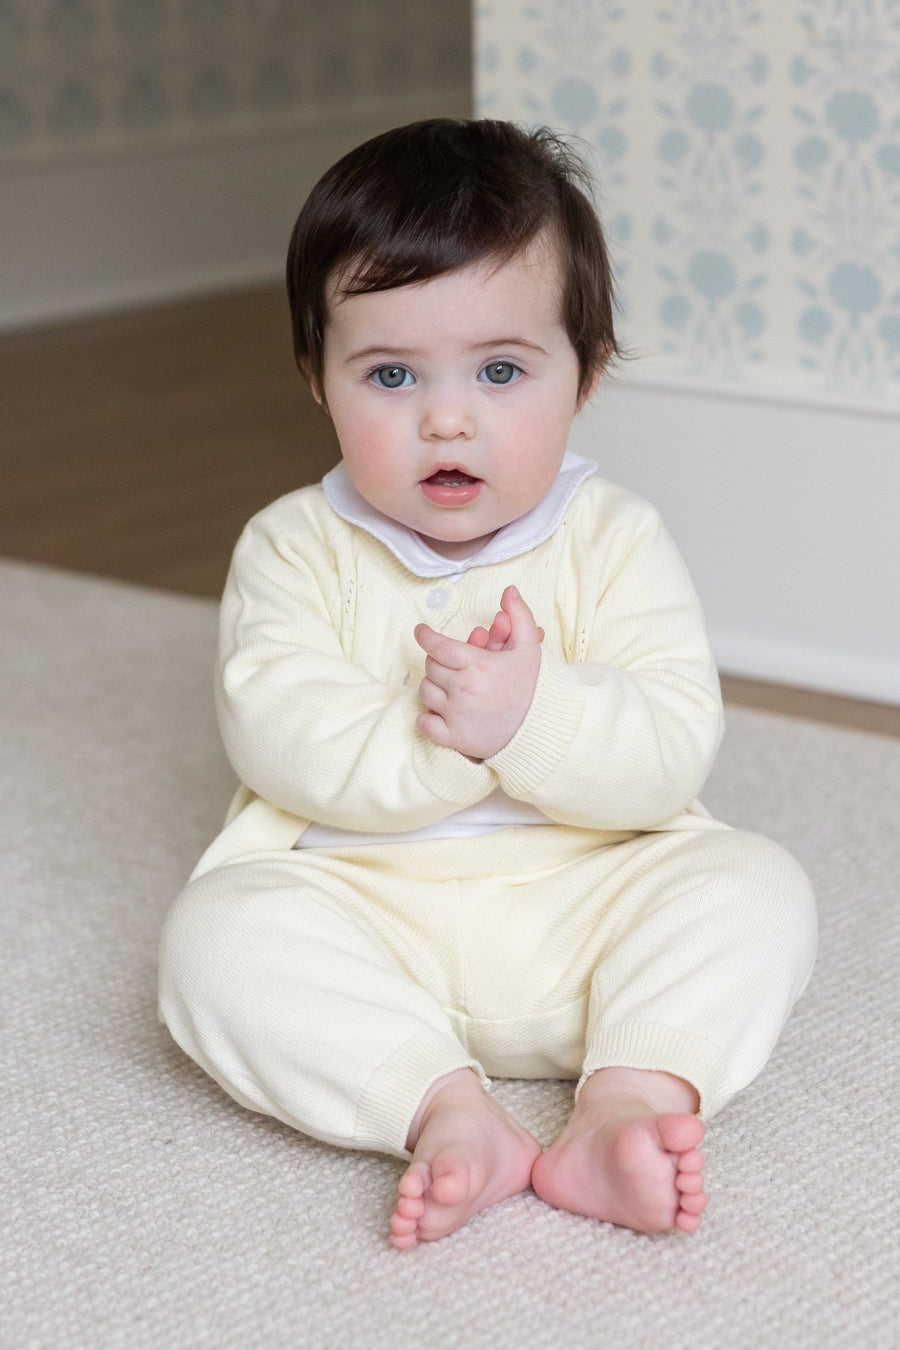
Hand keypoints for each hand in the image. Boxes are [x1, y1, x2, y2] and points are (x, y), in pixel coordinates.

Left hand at [414, 586, 541, 759]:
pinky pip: (424, 724)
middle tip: (451, 662)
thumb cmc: (535, 688)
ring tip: (451, 684)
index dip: (425, 635)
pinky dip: (427, 718)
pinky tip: (440, 712)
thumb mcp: (530, 648)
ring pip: (426, 692)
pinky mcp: (454, 738)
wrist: (543, 729)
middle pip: (431, 667)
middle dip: (438, 661)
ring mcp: (456, 715)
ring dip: (434, 686)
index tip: (421, 631)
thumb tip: (509, 590)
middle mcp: (463, 689)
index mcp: (478, 665)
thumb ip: (520, 616)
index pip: (437, 646)